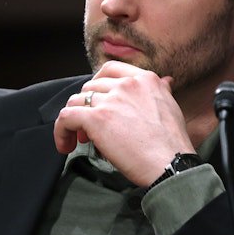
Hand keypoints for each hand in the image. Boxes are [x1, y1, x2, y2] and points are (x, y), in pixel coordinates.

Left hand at [52, 61, 195, 185]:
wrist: (171, 165)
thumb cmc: (172, 144)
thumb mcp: (172, 107)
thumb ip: (162, 91)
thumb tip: (165, 80)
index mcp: (145, 79)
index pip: (109, 69)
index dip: (98, 85)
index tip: (98, 101)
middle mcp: (126, 84)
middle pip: (90, 87)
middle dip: (87, 106)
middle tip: (90, 128)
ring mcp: (110, 100)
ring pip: (76, 101)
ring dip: (74, 120)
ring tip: (81, 139)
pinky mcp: (96, 118)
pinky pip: (66, 117)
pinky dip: (61, 130)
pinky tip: (65, 144)